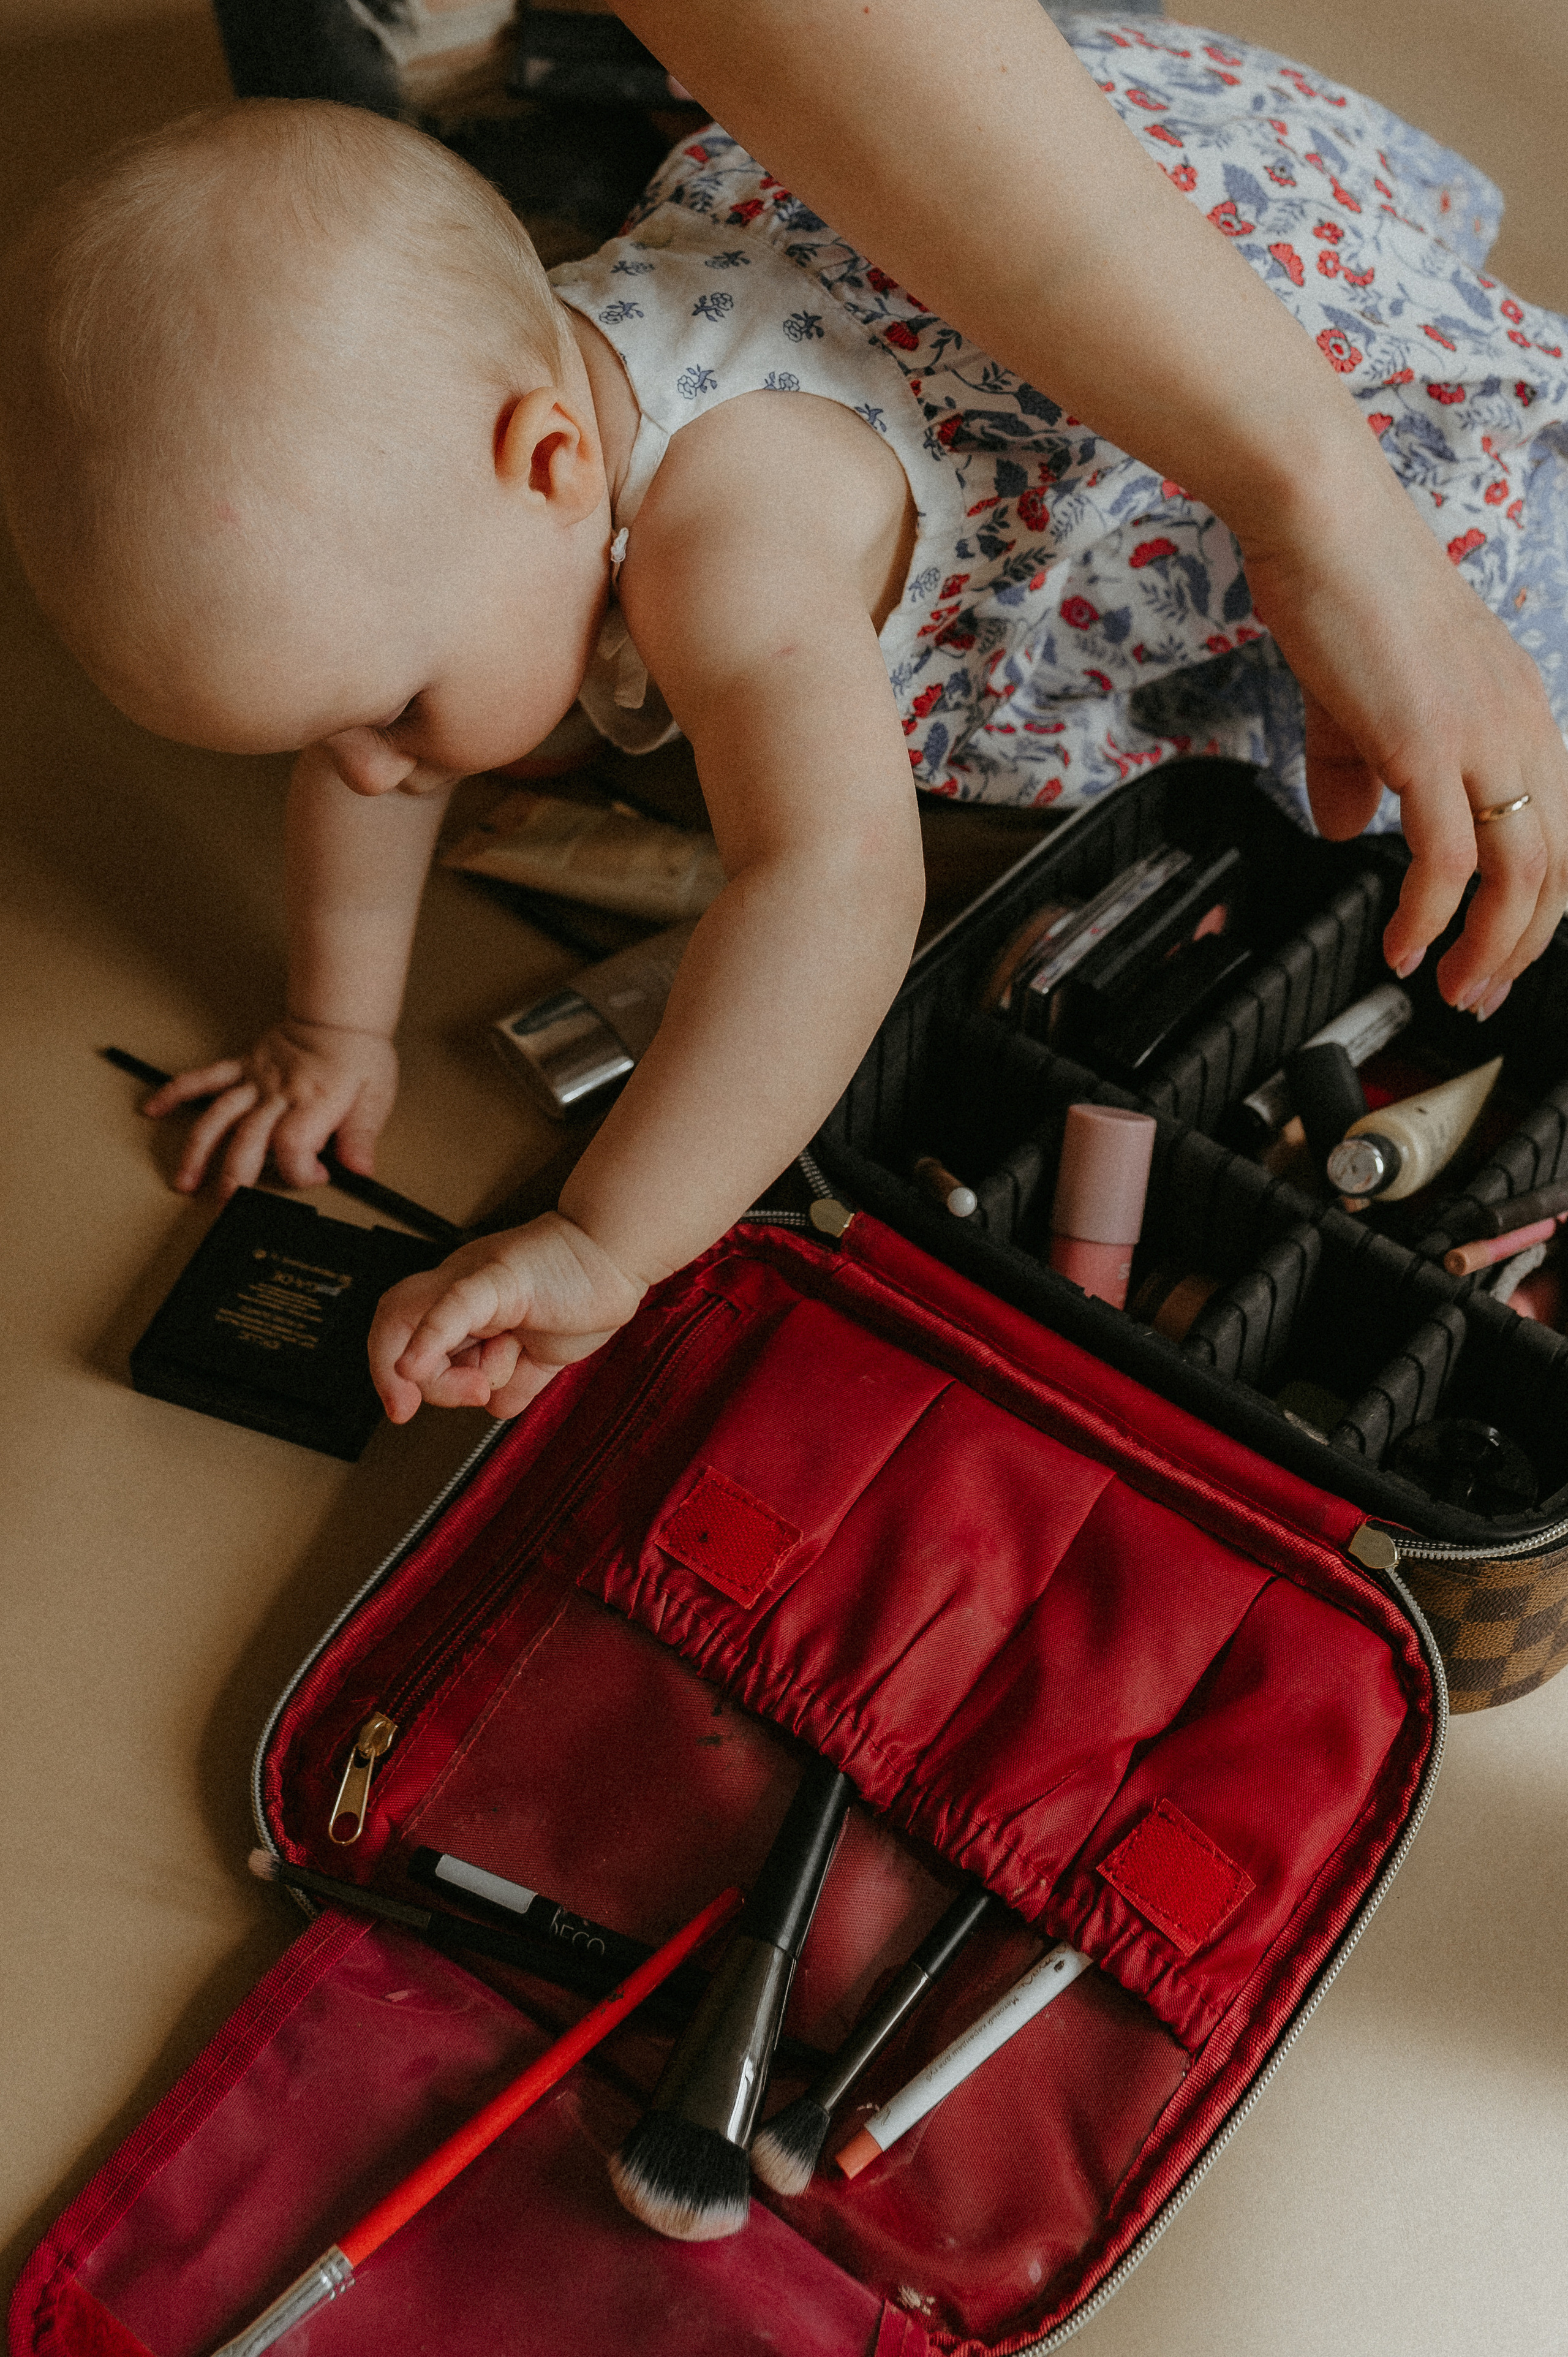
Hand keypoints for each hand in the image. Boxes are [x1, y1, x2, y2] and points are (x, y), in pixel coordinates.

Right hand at [142, 1020, 398, 1198]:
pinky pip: (204, 1078)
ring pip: (218, 1117)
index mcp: (312, 1102)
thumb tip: (360, 1169)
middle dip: (233, 1177)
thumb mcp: (375, 1097)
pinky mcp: (241, 1067)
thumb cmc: (357, 1054)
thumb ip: (362, 1136)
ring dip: (197, 1150)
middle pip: (247, 1140)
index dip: (300, 1172)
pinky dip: (175, 1092)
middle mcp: (277, 1093)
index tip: (314, 1177)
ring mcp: (254, 1081)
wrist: (339, 1014)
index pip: (293, 1147)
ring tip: (183, 1180)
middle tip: (224, 1206)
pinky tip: (154, 1108)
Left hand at [368, 1212, 648, 1422]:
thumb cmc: (584, 1293)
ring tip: (496, 1373)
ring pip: (417, 1322)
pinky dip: (429, 1338)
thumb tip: (493, 1405)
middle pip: (394, 1328)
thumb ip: (514, 1382)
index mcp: (462, 1304)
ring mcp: (473, 1276)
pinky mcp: (499, 1276)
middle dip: (420, 1381)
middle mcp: (456, 1285)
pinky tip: (413, 1365)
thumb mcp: (542, 1356)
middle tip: (471, 1395)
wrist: (620, 1255)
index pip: (398, 1334)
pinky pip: (452, 1306)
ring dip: (446, 1374)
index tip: (402, 1412)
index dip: (388, 1375)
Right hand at [1242, 484, 1567, 1018]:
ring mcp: (1482, 735)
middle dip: (1522, 947)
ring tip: (1452, 985)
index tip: (1494, 955)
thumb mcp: (1358, 699)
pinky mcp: (1429, 745)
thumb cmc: (1343, 588)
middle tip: (1481, 993)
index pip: (1558, 832)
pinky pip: (1448, 860)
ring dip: (1490, 947)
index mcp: (1519, 711)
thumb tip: (1343, 829)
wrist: (1323, 522)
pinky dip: (1430, 917)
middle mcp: (1521, 725)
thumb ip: (1356, 772)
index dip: (1534, 909)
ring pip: (1521, 875)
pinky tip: (1404, 944)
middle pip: (1558, 867)